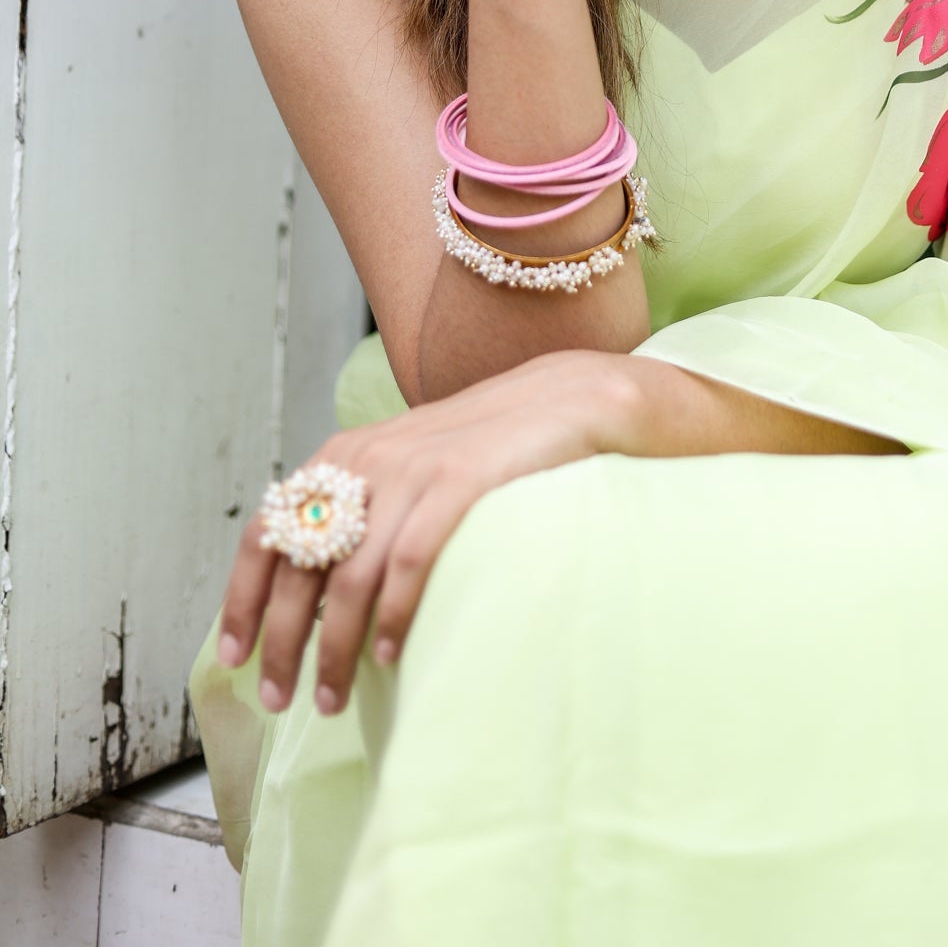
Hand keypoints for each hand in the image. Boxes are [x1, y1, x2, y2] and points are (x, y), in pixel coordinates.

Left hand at [216, 351, 637, 716]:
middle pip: (299, 567)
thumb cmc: (481, 450)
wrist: (560, 402)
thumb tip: (315, 594)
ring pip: (349, 578)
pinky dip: (391, 617)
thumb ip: (363, 511)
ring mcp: (411, 471)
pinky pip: (407, 562)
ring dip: (334, 649)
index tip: (232, 657)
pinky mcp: (459, 483)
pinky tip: (387, 657)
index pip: (266, 531)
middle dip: (282, 643)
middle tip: (279, 699)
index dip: (241, 598)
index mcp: (343, 458)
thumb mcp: (406, 469)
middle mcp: (366, 461)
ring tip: (332, 699)